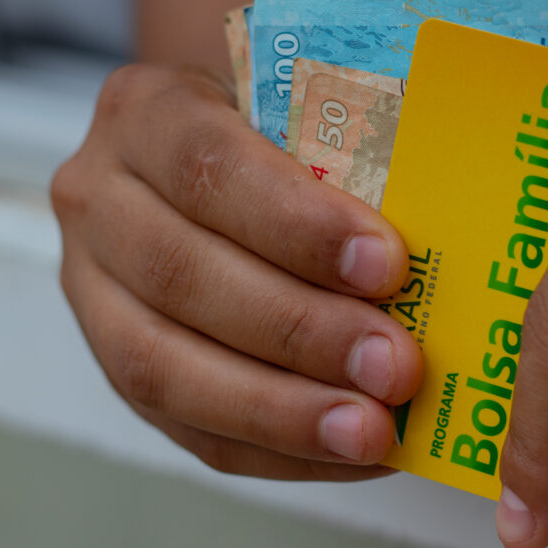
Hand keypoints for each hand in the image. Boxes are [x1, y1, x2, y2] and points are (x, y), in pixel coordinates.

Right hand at [52, 65, 421, 479]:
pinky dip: (276, 450)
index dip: (295, 225)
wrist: (216, 154)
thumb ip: (355, 126)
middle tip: (396, 366)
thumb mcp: (306, 95)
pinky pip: (188, 428)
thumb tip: (451, 202)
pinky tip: (351, 452)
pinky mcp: (121, 365)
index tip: (387, 267)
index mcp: (146, 112)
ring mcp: (96, 292)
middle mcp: (101, 201)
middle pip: (183, 276)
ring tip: (372, 432)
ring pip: (165, 368)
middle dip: (300, 331)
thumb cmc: (279, 123)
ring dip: (279, 411)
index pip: (209, 167)